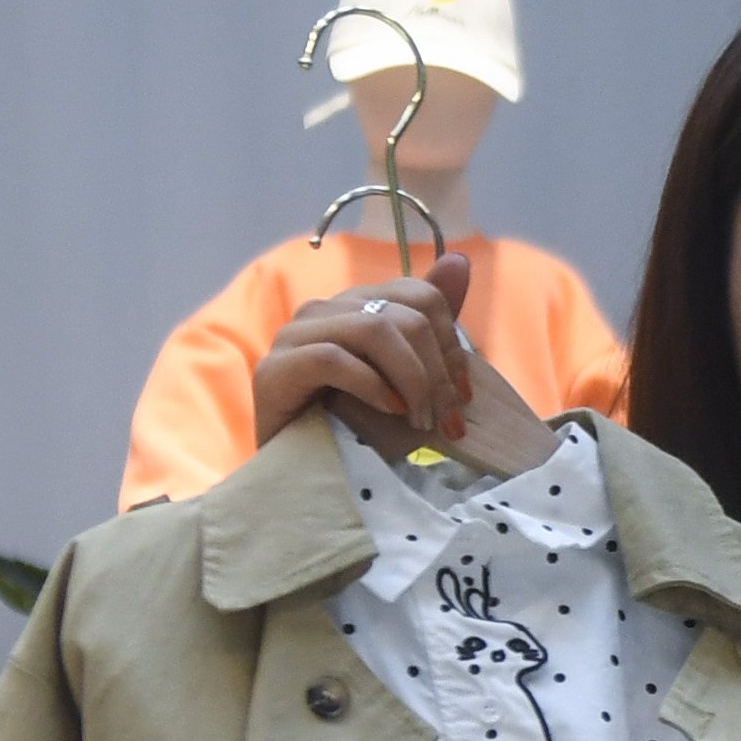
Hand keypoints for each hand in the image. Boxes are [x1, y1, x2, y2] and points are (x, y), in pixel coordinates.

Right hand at [261, 254, 558, 477]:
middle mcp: (325, 309)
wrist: (298, 480)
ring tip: (420, 422)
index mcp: (357, 305)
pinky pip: (332, 358)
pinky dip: (371, 385)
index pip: (421, 295)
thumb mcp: (405, 379)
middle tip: (448, 422)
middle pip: (404, 315)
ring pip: (374, 330)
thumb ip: (430, 324)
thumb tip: (461, 260)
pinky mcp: (275, 368)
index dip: (451, 343)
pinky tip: (389, 412)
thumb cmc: (354, 430)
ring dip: (411, 380)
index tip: (464, 396)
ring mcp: (295, 335)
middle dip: (436, 373)